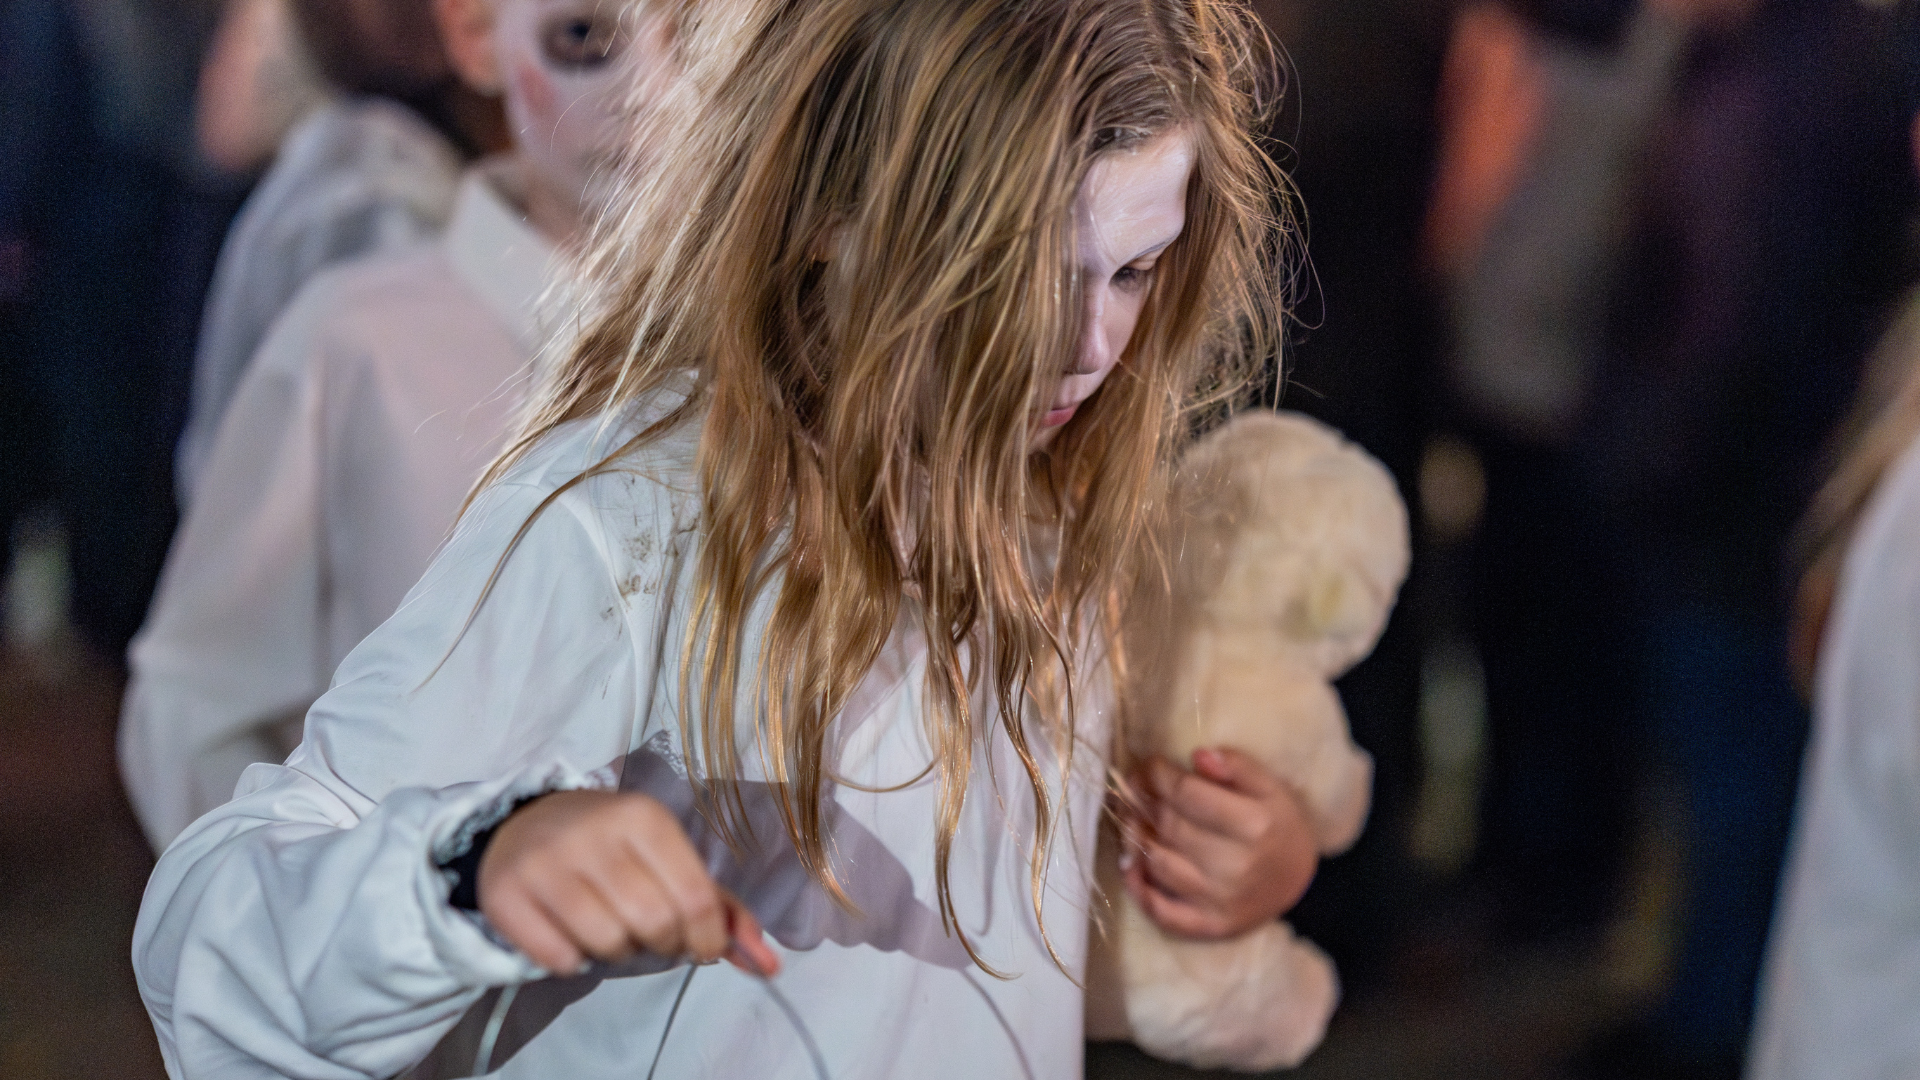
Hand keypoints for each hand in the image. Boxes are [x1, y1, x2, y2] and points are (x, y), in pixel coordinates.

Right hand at [477, 790, 780, 976]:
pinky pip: (557, 958)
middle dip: (662, 944)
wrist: (522, 825)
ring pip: (606, 944)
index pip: (695, 898)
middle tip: (651, 932)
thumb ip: (722, 911)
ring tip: (612, 929)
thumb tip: (768, 964)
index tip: (699, 945)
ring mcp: (545, 862)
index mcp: (643, 816)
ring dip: (618, 952)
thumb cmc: (612, 847)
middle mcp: (593, 833)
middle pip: (653, 923)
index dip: (706, 938)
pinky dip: (572, 960)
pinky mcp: (506, 894)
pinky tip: (571, 934)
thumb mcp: (669, 860)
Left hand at [1117, 748, 1317, 939]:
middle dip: (1143, 800)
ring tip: (1131, 817)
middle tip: (1134, 786)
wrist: (1300, 885)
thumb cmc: (1280, 828)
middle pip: (1169, 826)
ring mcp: (1219, 900)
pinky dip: (1138, 889)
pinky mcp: (1208, 925)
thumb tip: (1197, 756)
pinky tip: (1130, 865)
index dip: (1158, 774)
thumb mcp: (1272, 789)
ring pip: (1158, 863)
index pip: (1187, 793)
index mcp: (1253, 824)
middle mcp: (1234, 865)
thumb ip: (1238, 767)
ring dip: (1135, 837)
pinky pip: (1162, 911)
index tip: (1150, 764)